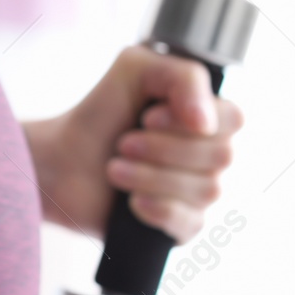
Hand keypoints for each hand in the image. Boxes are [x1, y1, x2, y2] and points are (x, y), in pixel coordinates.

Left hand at [23, 45, 243, 242]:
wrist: (60, 161)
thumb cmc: (100, 112)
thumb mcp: (137, 69)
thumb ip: (184, 76)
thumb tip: (207, 124)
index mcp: (208, 117)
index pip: (234, 119)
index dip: (190, 121)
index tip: (147, 117)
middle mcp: (210, 156)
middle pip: (222, 156)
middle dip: (164, 149)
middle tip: (122, 143)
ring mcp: (198, 193)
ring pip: (207, 191)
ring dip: (150, 177)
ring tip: (114, 169)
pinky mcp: (180, 226)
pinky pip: (191, 224)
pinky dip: (158, 209)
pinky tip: (131, 202)